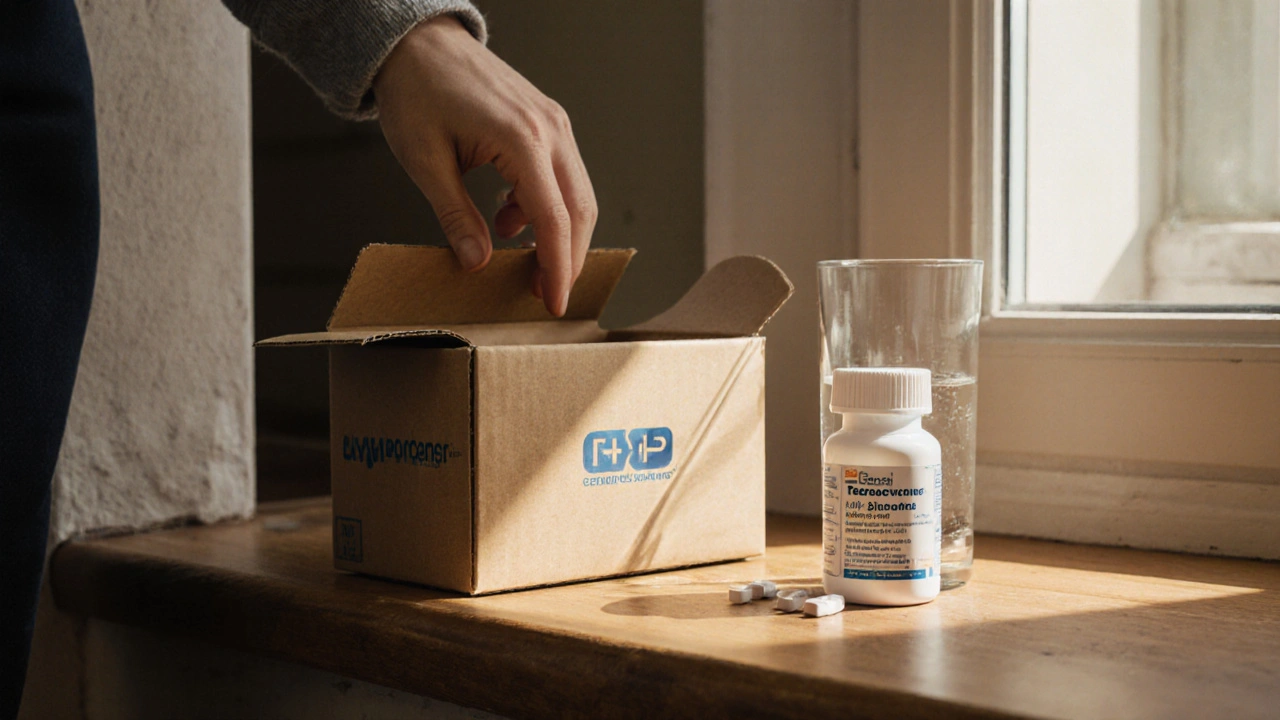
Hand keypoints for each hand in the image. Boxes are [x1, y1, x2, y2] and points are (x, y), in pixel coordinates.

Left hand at [374, 15, 596, 316]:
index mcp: (522, 139)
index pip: (554, 218)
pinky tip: (511, 218)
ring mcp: (553, 123)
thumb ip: (455, 215)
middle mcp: (549, 129)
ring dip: (558, 234)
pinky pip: (561, 175)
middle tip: (543, 293)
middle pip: (579, 210)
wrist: (419, 43)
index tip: (553, 302)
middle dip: (567, 258)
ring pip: (577, 194)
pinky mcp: (547, 122)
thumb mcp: (425, 161)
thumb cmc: (417, 90)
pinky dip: (545, 206)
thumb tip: (477, 262)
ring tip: (526, 263)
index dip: (557, 267)